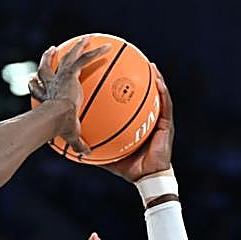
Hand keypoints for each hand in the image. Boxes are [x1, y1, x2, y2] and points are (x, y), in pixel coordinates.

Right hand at [29, 37, 110, 156]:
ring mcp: (60, 77)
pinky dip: (96, 53)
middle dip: (49, 59)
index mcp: (47, 99)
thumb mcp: (69, 136)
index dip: (36, 85)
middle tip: (52, 51)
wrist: (56, 118)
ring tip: (84, 39)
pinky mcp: (70, 73)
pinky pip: (85, 60)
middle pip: (47, 68)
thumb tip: (86, 155)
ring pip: (68, 57)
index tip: (34, 80)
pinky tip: (109, 48)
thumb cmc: (59, 129)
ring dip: (77, 47)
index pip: (39, 90)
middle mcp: (51, 85)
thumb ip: (77, 143)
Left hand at [102, 63, 173, 181]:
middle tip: (132, 62)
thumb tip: (74, 142)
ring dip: (154, 79)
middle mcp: (146, 118)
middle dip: (139, 79)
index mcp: (133, 123)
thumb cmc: (127, 167)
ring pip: (156, 96)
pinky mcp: (166, 123)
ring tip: (150, 65)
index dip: (121, 89)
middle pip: (141, 96)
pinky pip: (165, 104)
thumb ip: (92, 145)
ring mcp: (157, 120)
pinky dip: (163, 91)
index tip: (113, 74)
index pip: (126, 104)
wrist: (146, 177)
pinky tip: (158, 80)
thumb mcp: (106, 153)